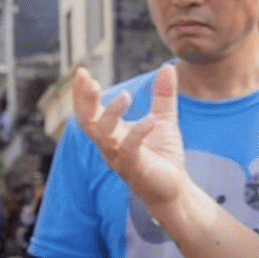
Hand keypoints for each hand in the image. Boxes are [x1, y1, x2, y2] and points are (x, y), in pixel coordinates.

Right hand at [71, 66, 190, 217]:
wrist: (175, 190)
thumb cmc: (163, 157)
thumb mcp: (164, 119)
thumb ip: (163, 95)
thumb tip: (168, 67)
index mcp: (111, 133)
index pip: (88, 112)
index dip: (82, 94)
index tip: (82, 72)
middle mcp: (109, 146)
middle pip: (88, 123)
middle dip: (86, 102)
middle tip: (90, 81)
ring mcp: (120, 159)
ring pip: (105, 136)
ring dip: (112, 115)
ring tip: (125, 95)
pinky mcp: (135, 170)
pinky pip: (130, 150)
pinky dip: (138, 133)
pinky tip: (151, 119)